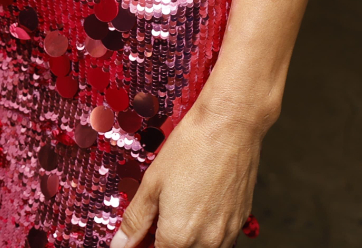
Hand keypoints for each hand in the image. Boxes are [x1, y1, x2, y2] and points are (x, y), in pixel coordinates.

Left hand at [110, 100, 266, 247]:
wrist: (230, 125)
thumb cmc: (191, 148)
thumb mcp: (152, 183)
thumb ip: (136, 220)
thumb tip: (120, 244)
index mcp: (179, 236)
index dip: (145, 244)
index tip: (142, 232)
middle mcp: (207, 243)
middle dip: (164, 240)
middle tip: (158, 216)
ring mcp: (228, 234)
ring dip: (186, 238)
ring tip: (178, 207)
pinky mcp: (241, 222)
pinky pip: (219, 241)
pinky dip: (205, 232)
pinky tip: (198, 205)